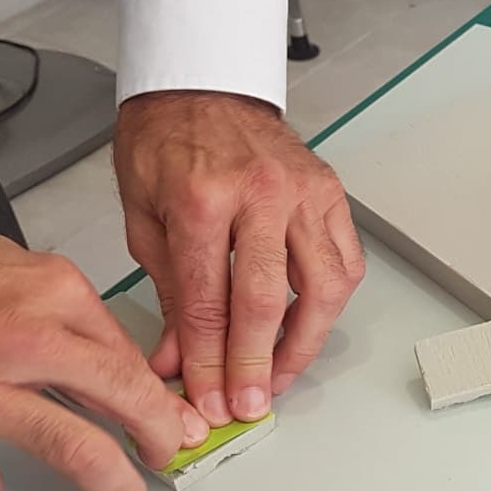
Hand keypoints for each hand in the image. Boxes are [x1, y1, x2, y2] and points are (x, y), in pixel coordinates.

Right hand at [0, 201, 208, 490]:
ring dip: (113, 487)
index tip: (176, 421)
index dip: (161, 400)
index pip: (132, 358)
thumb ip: (68, 317)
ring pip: (76, 452)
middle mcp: (22, 339)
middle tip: (168, 461)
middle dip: (161, 442)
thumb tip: (122, 369)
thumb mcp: (13, 267)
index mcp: (52, 292)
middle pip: (125, 402)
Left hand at [112, 91, 363, 426]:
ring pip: (322, 287)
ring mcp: (303, 193)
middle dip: (256, 364)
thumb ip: (167, 294)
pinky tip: (309, 326)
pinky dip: (331, 302)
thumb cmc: (166, 142)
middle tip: (248, 404)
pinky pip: (345, 261)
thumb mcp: (144, 219)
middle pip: (267, 301)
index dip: (208, 361)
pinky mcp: (329, 194)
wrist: (201, 86)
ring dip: (304, 343)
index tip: (206, 398)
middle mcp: (260, 195)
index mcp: (202, 199)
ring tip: (282, 375)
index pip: (209, 302)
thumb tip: (177, 360)